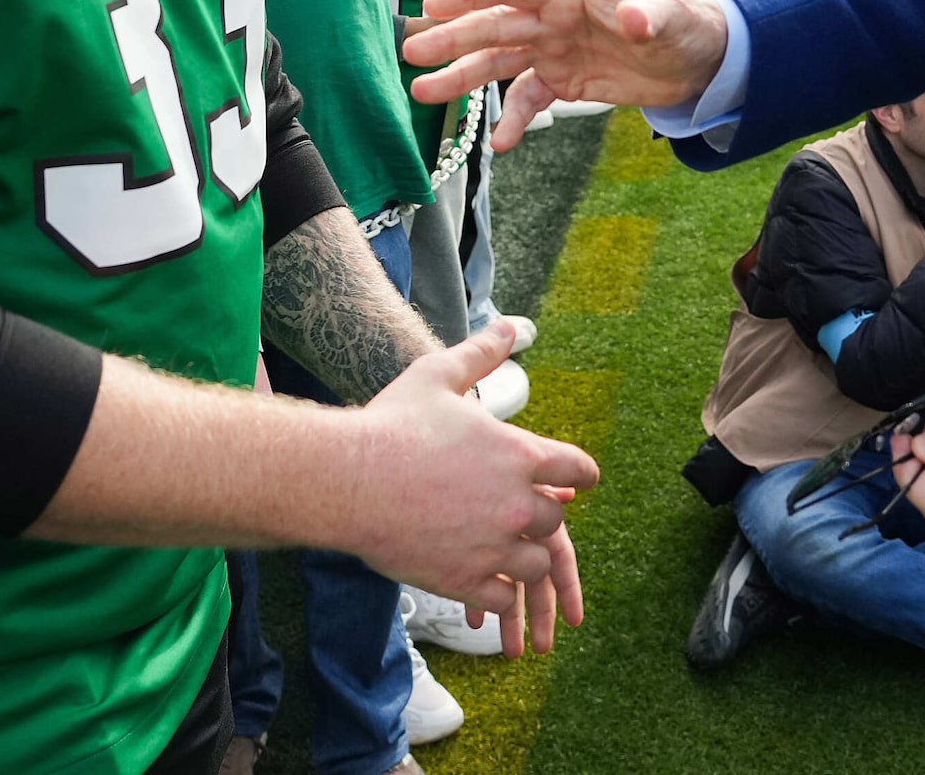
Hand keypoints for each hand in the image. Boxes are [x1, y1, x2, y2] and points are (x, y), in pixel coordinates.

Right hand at [343, 322, 591, 654]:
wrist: (346, 479)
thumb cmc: (391, 423)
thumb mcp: (438, 375)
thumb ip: (481, 353)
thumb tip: (512, 326)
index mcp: (520, 455)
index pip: (579, 469)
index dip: (577, 473)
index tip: (570, 479)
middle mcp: (516, 504)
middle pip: (556, 519)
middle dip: (541, 513)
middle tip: (514, 508)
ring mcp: (492, 547)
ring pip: (536, 564)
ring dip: (523, 555)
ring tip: (498, 545)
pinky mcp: (464, 581)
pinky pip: (502, 598)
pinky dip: (496, 590)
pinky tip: (477, 574)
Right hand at [404, 0, 729, 150]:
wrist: (703, 57)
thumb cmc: (686, 21)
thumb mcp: (671, 17)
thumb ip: (650, 16)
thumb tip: (635, 18)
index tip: (435, 2)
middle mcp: (554, 15)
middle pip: (494, 24)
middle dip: (452, 39)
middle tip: (412, 53)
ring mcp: (554, 48)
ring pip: (498, 60)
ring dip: (462, 77)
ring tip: (424, 94)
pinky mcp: (564, 79)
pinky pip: (527, 98)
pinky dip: (511, 119)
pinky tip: (499, 144)